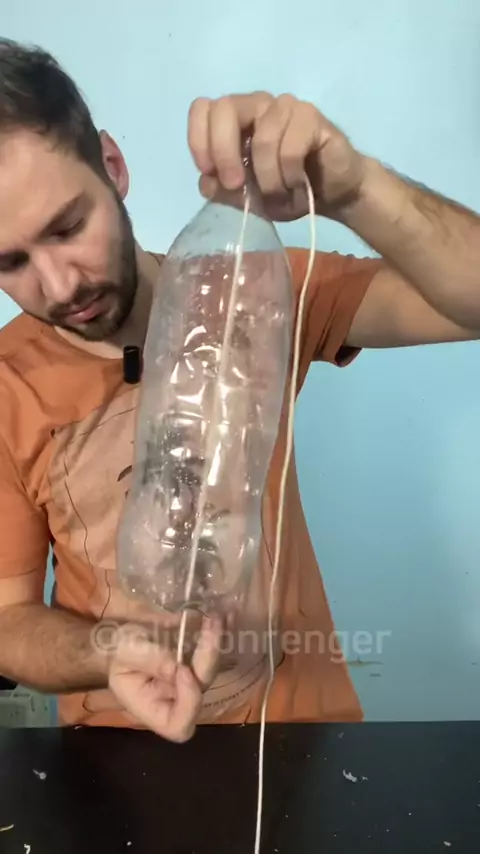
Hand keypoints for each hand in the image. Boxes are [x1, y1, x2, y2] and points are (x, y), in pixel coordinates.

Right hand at [108, 615, 220, 742]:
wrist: (124, 636)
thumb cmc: (117, 649)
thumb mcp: (125, 652)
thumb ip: (149, 660)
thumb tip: (178, 666)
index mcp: (150, 708)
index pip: (178, 726)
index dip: (188, 704)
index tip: (183, 670)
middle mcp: (175, 700)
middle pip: (200, 692)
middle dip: (207, 659)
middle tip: (208, 627)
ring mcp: (189, 683)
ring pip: (210, 671)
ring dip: (215, 644)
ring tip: (213, 618)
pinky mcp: (197, 665)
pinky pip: (211, 656)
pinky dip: (216, 638)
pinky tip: (219, 618)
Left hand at [187, 92, 367, 221]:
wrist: (331, 194)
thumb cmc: (286, 191)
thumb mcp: (248, 199)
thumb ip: (223, 189)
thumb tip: (207, 183)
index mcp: (236, 118)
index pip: (202, 108)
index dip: (199, 140)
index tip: (209, 173)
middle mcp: (258, 105)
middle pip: (225, 108)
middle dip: (225, 153)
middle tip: (236, 185)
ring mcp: (286, 107)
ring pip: (263, 138)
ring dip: (268, 178)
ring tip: (278, 194)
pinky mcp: (312, 117)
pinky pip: (291, 148)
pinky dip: (290, 176)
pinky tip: (298, 184)